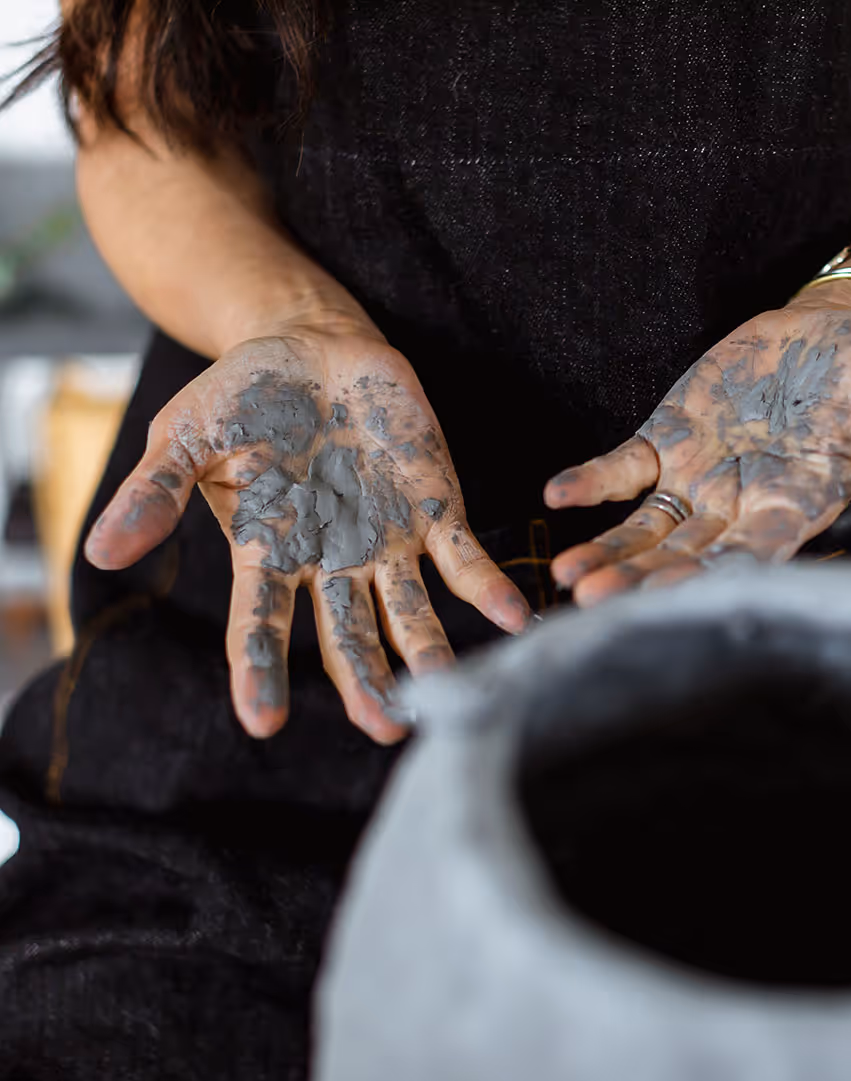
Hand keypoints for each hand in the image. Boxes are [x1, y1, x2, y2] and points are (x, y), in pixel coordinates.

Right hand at [85, 321, 530, 741]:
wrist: (309, 347)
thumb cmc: (242, 396)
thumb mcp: (187, 436)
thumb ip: (154, 492)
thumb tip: (98, 553)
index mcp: (269, 555)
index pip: (259, 625)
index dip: (261, 671)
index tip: (264, 720)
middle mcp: (332, 563)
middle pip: (349, 638)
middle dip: (367, 682)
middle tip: (387, 728)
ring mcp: (388, 542)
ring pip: (411, 612)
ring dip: (431, 651)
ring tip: (451, 690)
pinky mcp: (434, 509)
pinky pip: (465, 558)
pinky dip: (488, 587)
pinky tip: (515, 618)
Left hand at [545, 280, 850, 604]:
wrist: (838, 330)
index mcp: (794, 513)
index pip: (750, 560)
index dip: (712, 581)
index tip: (675, 605)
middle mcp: (739, 508)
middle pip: (684, 557)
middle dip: (642, 581)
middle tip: (596, 604)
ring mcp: (699, 479)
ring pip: (646, 528)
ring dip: (609, 550)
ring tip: (568, 577)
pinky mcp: (670, 441)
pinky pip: (624, 468)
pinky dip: (592, 481)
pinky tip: (557, 496)